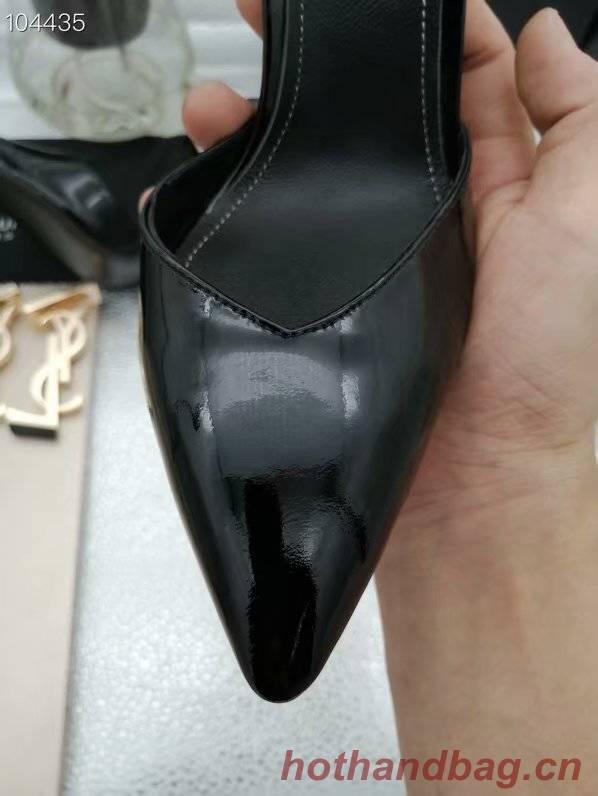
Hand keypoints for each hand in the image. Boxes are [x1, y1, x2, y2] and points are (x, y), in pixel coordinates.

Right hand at [181, 0, 597, 513]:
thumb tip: (543, 34)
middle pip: (376, 128)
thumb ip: (578, 122)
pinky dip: (233, 217)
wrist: (471, 481)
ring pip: (314, 179)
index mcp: (501, 191)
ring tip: (214, 110)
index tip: (375, 11)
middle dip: (326, 81)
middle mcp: (434, 220)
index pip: (463, 90)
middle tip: (271, 41)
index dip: (427, 41)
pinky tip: (200, 193)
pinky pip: (275, 249)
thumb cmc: (539, 362)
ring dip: (264, 134)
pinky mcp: (329, 305)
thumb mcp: (589, 223)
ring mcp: (375, 263)